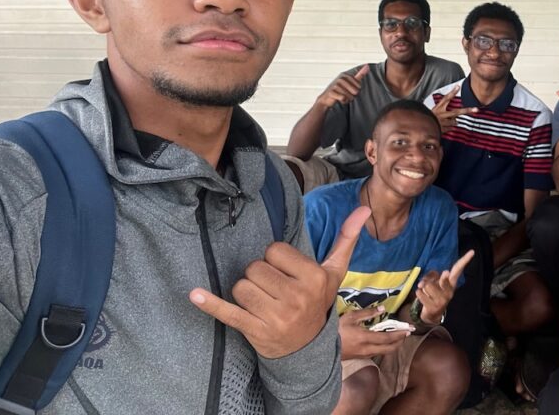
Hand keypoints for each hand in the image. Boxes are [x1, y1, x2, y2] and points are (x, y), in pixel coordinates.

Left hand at [189, 206, 370, 358]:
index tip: (286, 273)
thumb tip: (364, 209)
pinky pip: (227, 312)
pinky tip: (195, 294)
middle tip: (273, 289)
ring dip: (245, 291)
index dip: (276, 259)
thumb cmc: (318, 302)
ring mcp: (275, 316)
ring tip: (262, 302)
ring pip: (241, 286)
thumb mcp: (334, 273)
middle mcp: (296, 297)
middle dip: (259, 276)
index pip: (274, 250)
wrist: (307, 349)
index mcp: (314, 279)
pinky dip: (210, 304)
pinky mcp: (254, 331)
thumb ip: (346, 240)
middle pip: (255, 267)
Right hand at [316, 65, 368, 108]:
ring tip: (342, 97)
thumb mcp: (350, 81)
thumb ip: (359, 74)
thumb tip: (367, 66)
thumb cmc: (340, 90)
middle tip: (345, 94)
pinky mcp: (331, 92)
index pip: (359, 86)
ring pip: (349, 96)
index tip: (350, 90)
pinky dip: (343, 101)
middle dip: (352, 96)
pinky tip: (339, 99)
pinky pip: (343, 98)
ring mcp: (335, 85)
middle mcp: (340, 79)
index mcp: (345, 75)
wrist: (326, 98)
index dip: (356, 91)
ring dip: (347, 99)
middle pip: (355, 91)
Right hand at [339, 305, 409, 359]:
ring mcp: (364, 355)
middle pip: (389, 349)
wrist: (322, 347)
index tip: (408, 330)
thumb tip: (382, 308)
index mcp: (365, 337)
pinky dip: (385, 348)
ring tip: (398, 337)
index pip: (387, 337)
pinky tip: (384, 342)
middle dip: (400, 342)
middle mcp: (367, 349)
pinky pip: (377, 353)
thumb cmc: (336, 329)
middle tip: (406, 334)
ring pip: (383, 352)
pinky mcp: (360, 357)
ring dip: (393, 345)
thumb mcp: (350, 317)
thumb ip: (367, 313)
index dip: (399, 334)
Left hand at [413, 249, 473, 322]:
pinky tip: (424, 298)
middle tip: (438, 278)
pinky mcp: (433, 307)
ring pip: (428, 285)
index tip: (472, 252)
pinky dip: (419, 293)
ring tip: (427, 293)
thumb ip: (430, 276)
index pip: (458, 270)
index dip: (464, 260)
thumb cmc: (433, 292)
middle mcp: (449, 291)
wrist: (432, 313)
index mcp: (452, 283)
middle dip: (439, 277)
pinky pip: (420, 293)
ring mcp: (442, 300)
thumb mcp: (434, 281)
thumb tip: (422, 285)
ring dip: (424, 287)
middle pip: (443, 278)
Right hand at [430, 85, 477, 131]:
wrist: (421, 128)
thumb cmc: (427, 118)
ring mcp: (443, 122)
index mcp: (438, 108)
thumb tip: (454, 117)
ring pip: (454, 122)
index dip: (452, 92)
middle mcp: (441, 114)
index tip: (458, 86)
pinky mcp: (443, 129)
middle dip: (467, 110)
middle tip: (476, 109)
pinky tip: (441, 127)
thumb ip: (442, 110)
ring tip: (444, 122)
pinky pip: (450, 128)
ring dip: (452, 122)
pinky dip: (448, 128)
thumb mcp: (433, 111)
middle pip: (457, 112)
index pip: (445, 98)